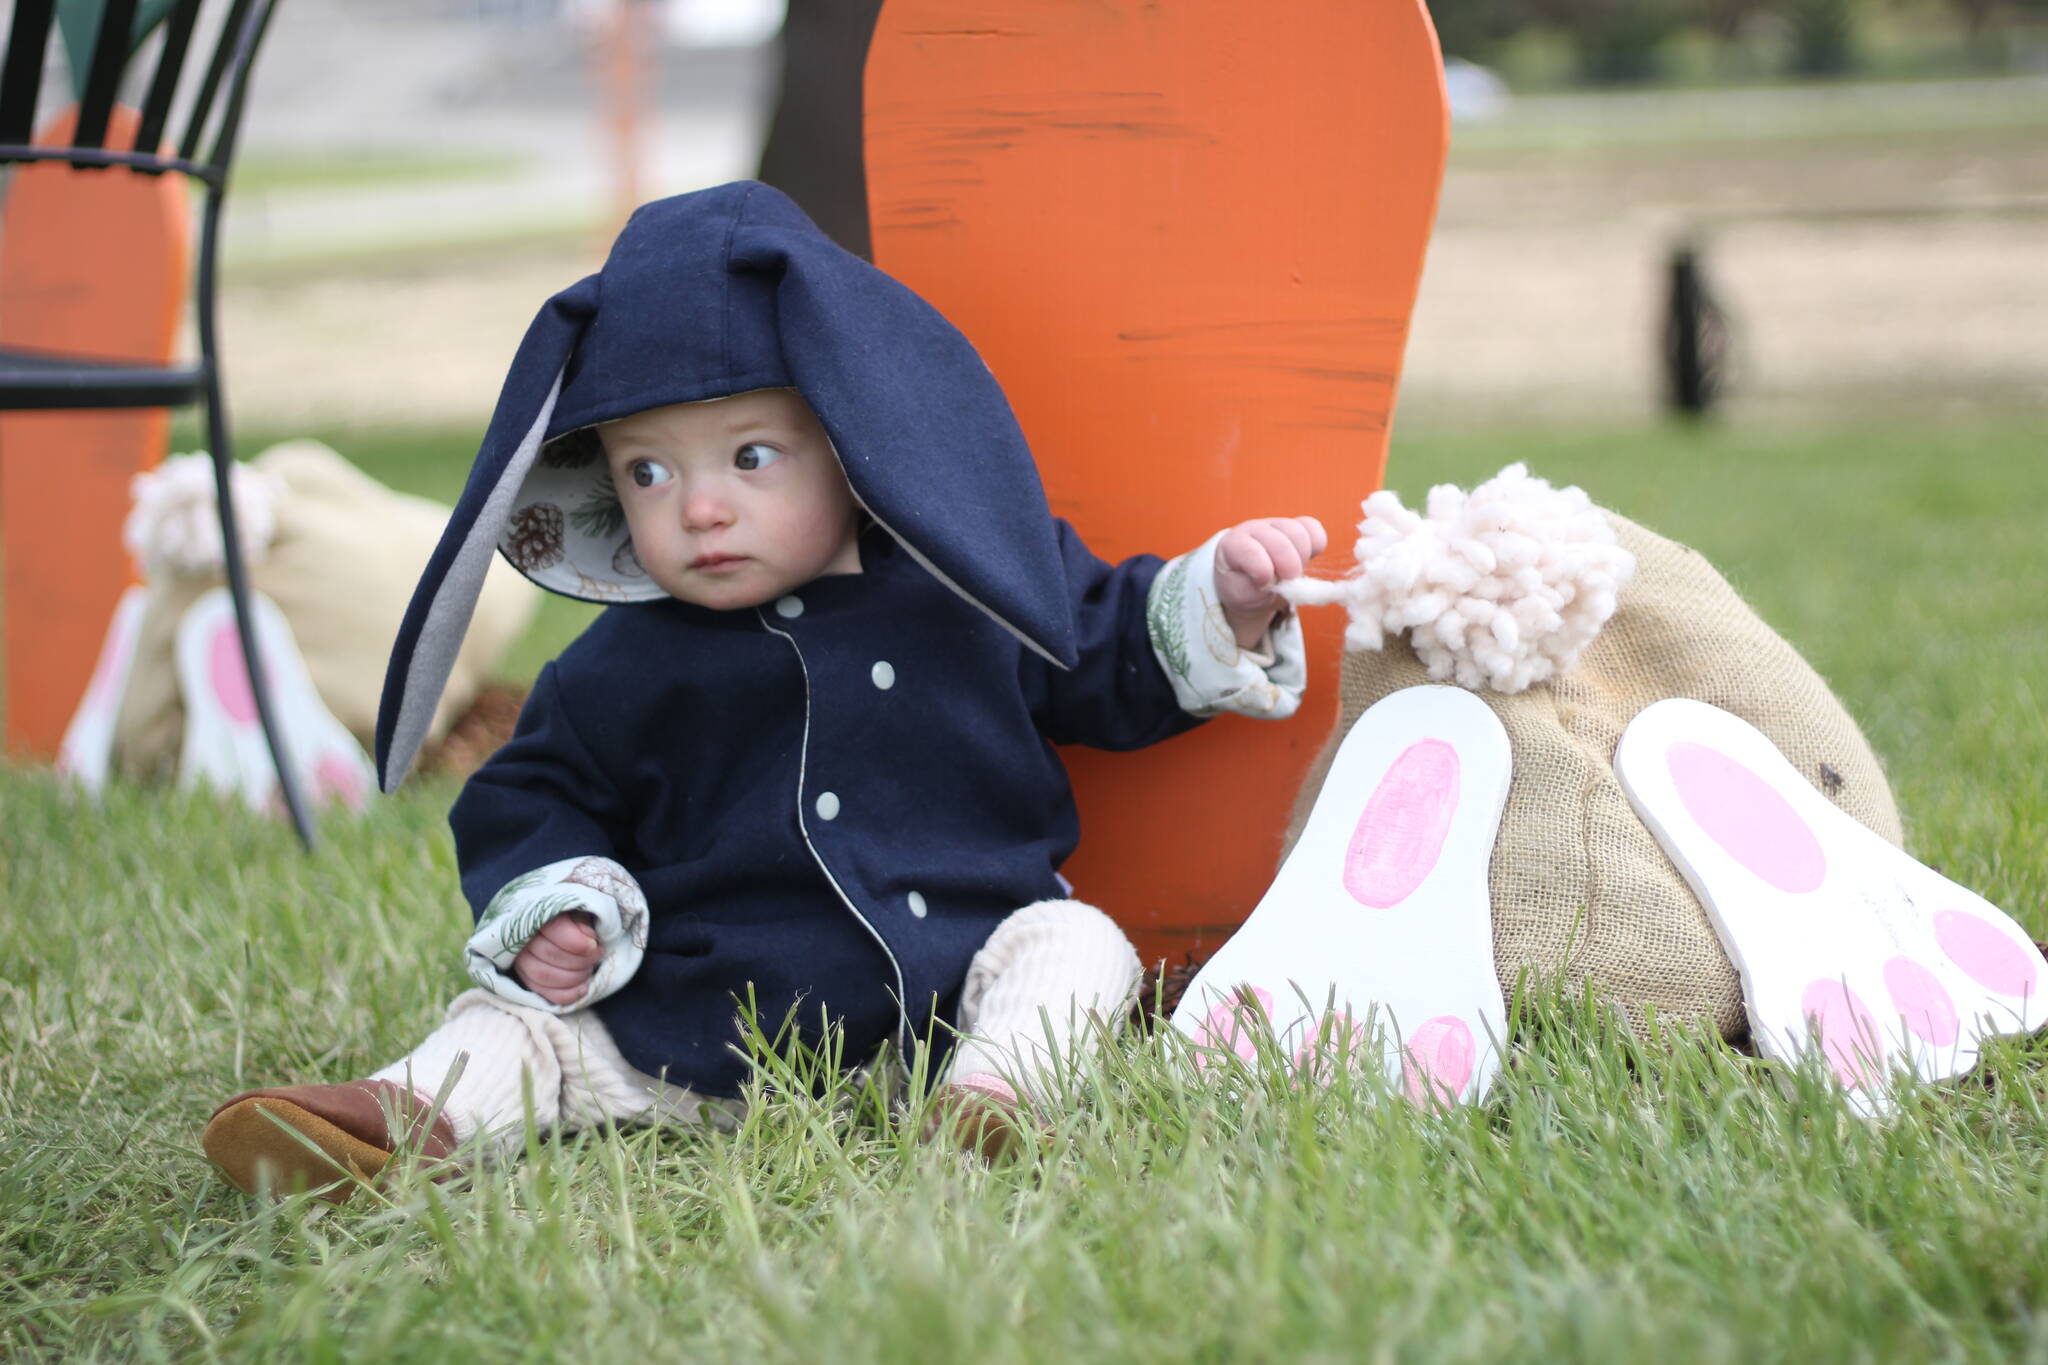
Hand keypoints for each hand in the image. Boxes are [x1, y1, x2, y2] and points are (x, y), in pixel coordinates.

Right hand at [512, 911, 602, 1005]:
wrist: (558, 930)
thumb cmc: (571, 920)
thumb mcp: (579, 912)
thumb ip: (583, 921)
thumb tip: (588, 937)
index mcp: (537, 916)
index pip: (554, 930)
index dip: (576, 942)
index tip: (594, 945)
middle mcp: (523, 940)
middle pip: (549, 954)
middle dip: (580, 959)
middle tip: (597, 955)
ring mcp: (521, 962)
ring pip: (544, 976)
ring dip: (574, 977)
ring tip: (589, 969)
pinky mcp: (526, 980)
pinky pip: (544, 993)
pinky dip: (567, 995)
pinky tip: (584, 988)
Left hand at [1214, 516, 1327, 648]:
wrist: (1251, 583)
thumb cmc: (1244, 589)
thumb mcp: (1243, 597)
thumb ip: (1257, 591)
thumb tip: (1282, 582)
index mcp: (1233, 545)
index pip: (1249, 550)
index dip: (1262, 570)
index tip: (1264, 584)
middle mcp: (1253, 529)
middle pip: (1280, 542)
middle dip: (1288, 568)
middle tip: (1286, 583)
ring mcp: (1276, 524)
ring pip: (1299, 534)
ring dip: (1301, 559)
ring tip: (1291, 574)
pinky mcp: (1297, 526)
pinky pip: (1313, 529)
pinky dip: (1315, 546)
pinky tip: (1305, 559)